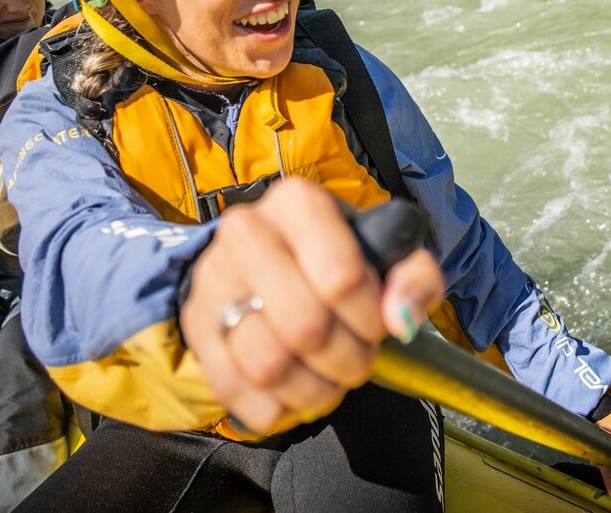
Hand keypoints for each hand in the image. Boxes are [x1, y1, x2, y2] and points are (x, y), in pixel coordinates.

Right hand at [180, 179, 444, 434]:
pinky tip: (295, 389)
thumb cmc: (340, 256)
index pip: (341, 276)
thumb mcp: (391, 254)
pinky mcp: (195, 324)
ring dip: (313, 389)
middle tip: (358, 360)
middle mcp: (244, 232)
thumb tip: (401, 320)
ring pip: (267, 364)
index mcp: (297, 203)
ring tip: (330, 378)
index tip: (377, 323)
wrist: (271, 258)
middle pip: (304, 326)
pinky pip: (234, 389)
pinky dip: (275, 406)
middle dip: (347, 359)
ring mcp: (212, 280)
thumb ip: (415, 278)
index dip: (369, 316)